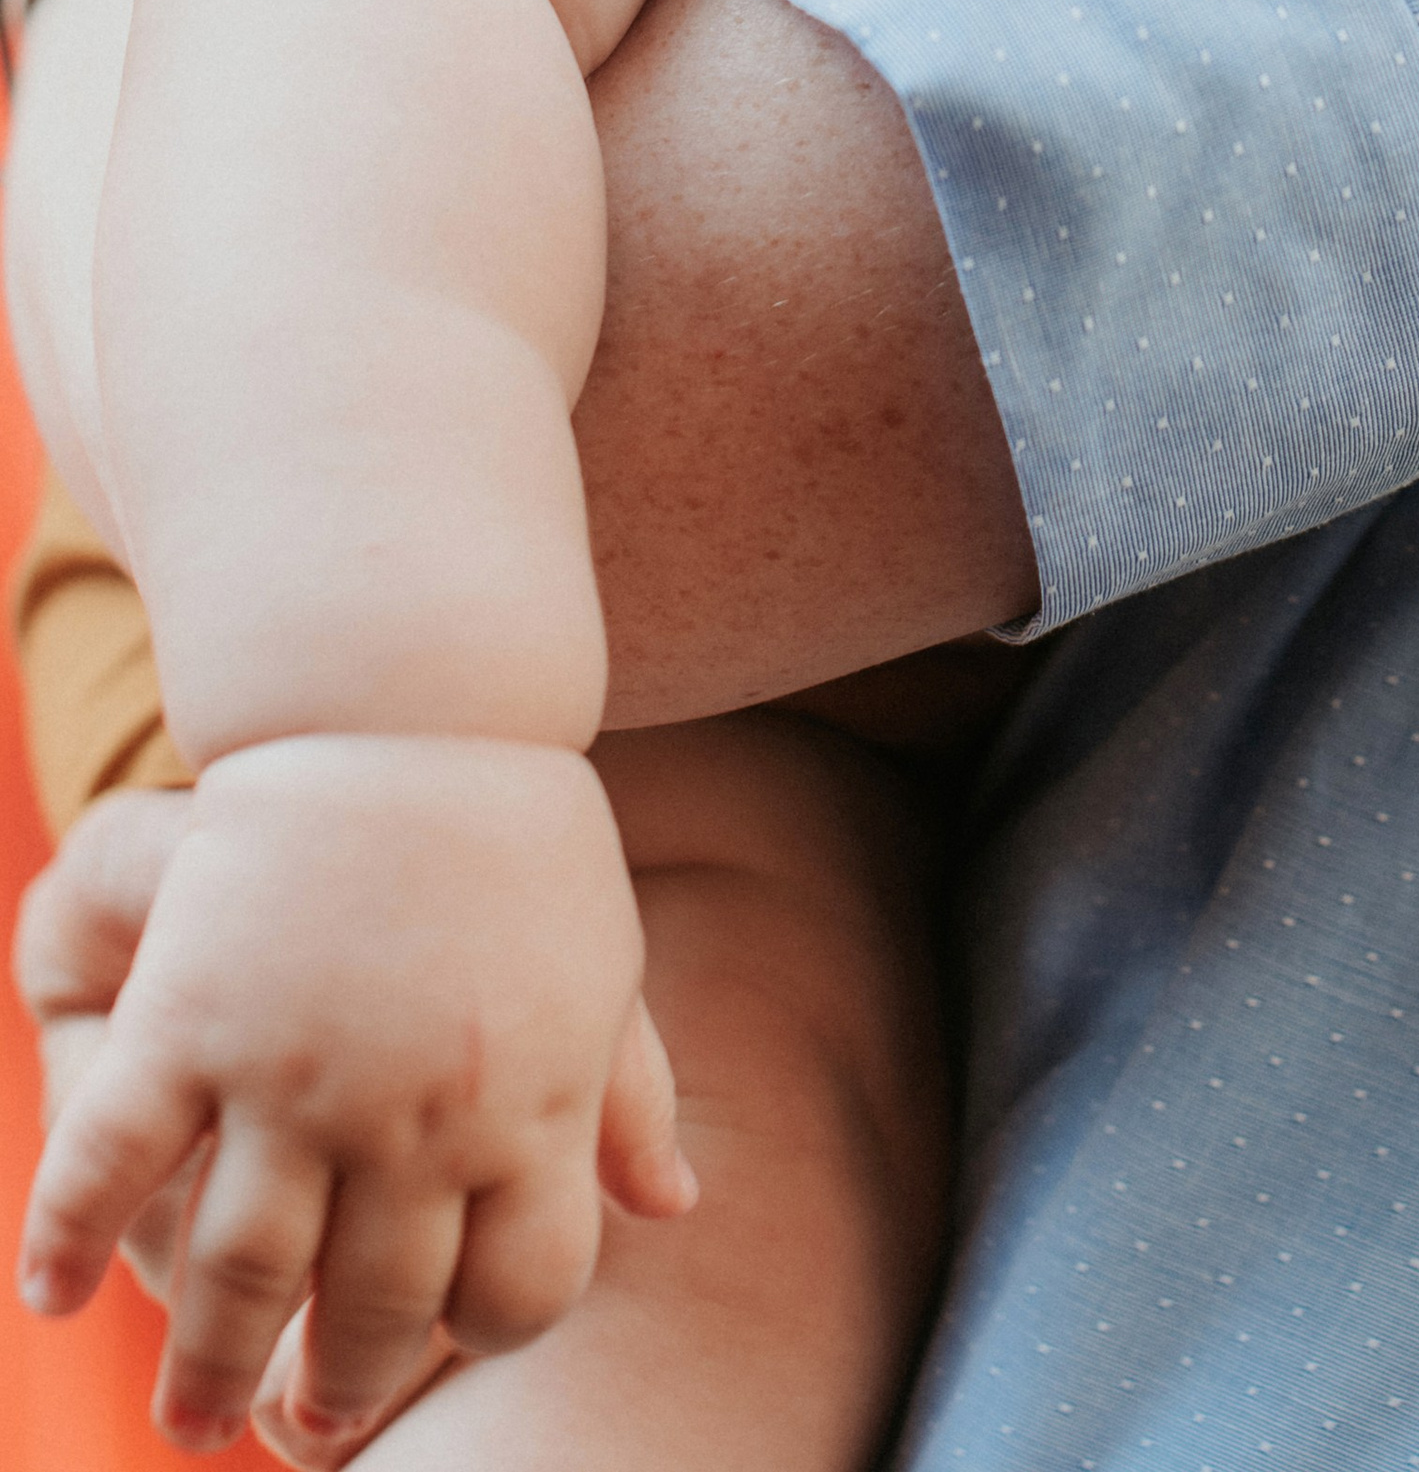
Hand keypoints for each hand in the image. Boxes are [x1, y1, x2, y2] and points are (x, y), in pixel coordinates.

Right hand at [16, 736, 693, 1457]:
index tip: (448, 1351)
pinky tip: (50, 1294)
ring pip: (243, 1276)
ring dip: (205, 1368)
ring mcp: (299, 1069)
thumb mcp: (601, 959)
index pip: (522, 1288)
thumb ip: (629, 1094)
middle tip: (295, 1428)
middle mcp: (418, 1111)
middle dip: (336, 1386)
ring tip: (188, 1421)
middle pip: (378, 1311)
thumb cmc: (515, 834)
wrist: (409, 700)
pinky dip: (70, 1236)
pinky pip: (115, 1158)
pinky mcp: (194, 1016)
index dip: (484, 1336)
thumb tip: (675, 1206)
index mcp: (531, 1100)